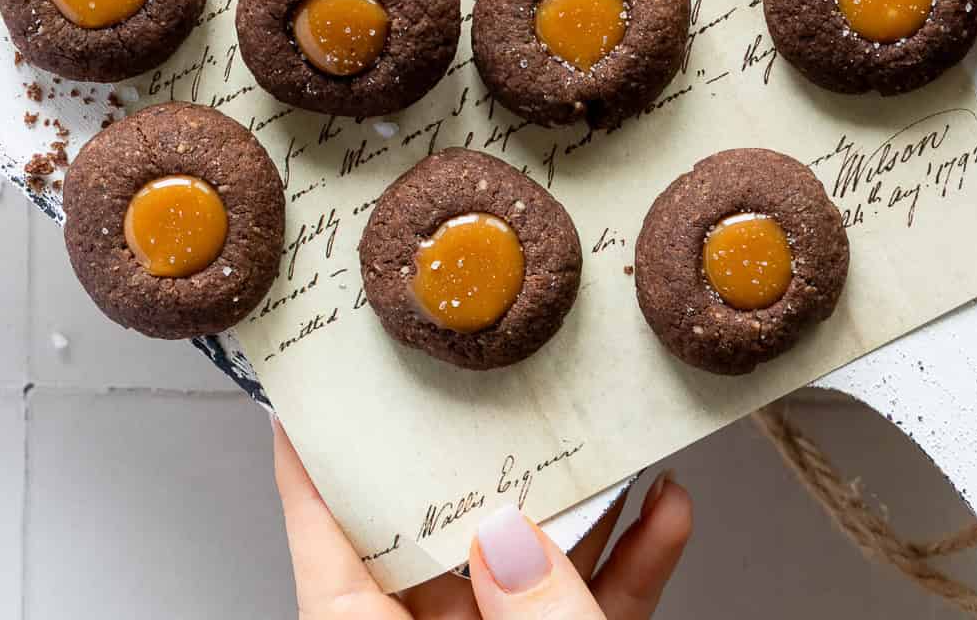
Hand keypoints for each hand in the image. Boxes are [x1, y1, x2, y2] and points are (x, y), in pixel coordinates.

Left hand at [272, 419, 691, 619]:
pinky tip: (663, 511)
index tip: (313, 390)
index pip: (328, 553)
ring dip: (575, 504)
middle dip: (478, 460)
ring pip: (524, 573)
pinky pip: (587, 610)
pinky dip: (627, 564)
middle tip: (495, 380)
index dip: (316, 467)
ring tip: (603, 431)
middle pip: (437, 543)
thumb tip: (512, 537)